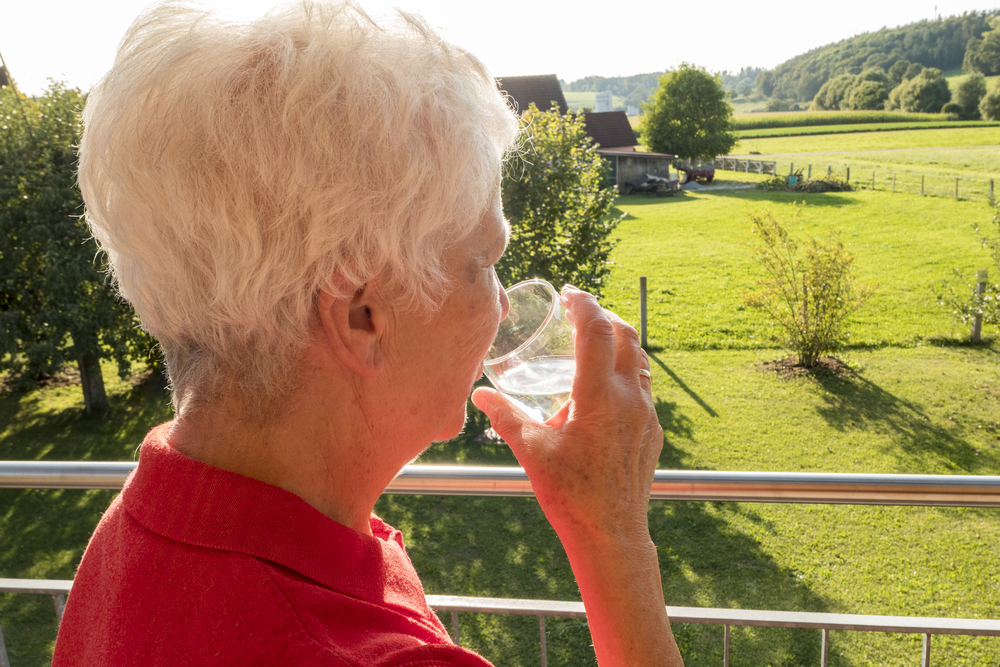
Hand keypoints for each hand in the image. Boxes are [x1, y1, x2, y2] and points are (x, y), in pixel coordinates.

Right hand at [473, 286, 680, 666]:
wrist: (611, 533)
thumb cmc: (570, 493)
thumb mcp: (531, 451)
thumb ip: (505, 416)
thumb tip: (479, 394)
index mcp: (599, 395)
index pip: (596, 331)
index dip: (584, 305)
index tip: (570, 294)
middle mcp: (630, 398)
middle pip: (626, 336)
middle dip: (604, 317)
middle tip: (581, 312)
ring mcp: (646, 414)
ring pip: (640, 360)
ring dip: (620, 342)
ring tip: (596, 342)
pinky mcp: (652, 431)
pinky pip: (644, 387)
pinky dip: (628, 371)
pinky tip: (608, 387)